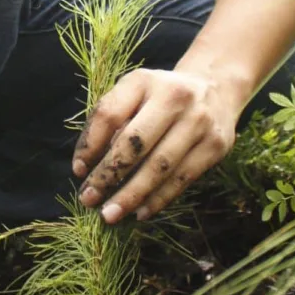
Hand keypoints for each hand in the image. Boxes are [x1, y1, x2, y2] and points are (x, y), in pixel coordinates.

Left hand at [71, 68, 239, 222]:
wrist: (215, 87)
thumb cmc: (160, 96)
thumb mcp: (135, 93)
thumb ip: (112, 120)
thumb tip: (87, 165)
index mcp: (144, 81)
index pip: (109, 114)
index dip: (90, 145)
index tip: (78, 171)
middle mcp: (174, 97)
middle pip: (134, 143)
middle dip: (108, 175)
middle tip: (89, 199)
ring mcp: (198, 122)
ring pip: (159, 167)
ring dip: (132, 195)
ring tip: (110, 214)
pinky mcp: (215, 145)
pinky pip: (182, 179)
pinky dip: (159, 199)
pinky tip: (140, 211)